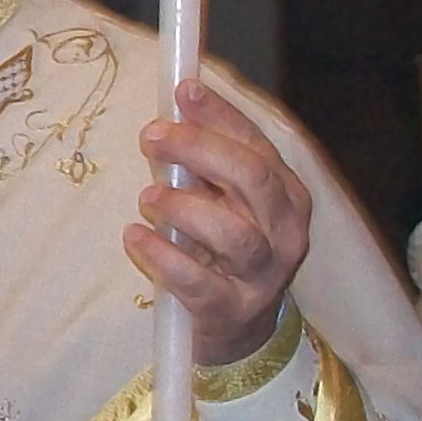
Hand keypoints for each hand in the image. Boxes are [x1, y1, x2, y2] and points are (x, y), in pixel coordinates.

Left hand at [128, 79, 312, 368]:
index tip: (182, 91)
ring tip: (147, 197)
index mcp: (286, 195)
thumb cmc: (222, 252)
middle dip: (200, 149)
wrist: (237, 330)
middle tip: (152, 136)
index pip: (257, 146)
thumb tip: (173, 108)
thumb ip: (205, 162)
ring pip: (232, 233)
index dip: (220, 116)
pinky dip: (162, 255)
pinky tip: (135, 237)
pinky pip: (197, 282)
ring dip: (183, 206)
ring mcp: (263, 275)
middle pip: (252, 179)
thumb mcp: (223, 202)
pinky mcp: (231, 311)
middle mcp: (285, 232)